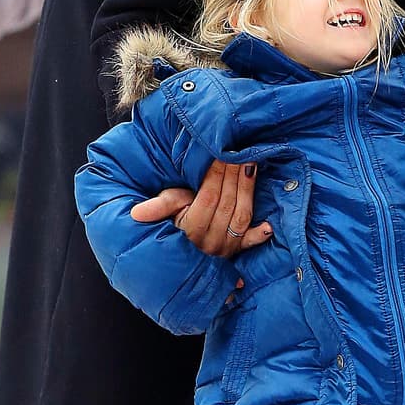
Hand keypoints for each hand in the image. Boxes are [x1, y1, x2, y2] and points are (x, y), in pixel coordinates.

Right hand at [130, 159, 272, 255]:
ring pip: (241, 216)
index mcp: (190, 229)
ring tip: (251, 166)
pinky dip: (259, 234)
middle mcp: (210, 241)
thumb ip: (157, 208)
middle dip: (234, 176)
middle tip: (240, 153)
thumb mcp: (165, 209)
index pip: (207, 198)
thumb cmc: (174, 221)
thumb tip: (136, 214)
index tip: (221, 155)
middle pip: (227, 204)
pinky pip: (250, 243)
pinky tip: (268, 224)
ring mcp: (225, 248)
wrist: (181, 248)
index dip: (215, 176)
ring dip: (248, 190)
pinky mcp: (237, 252)